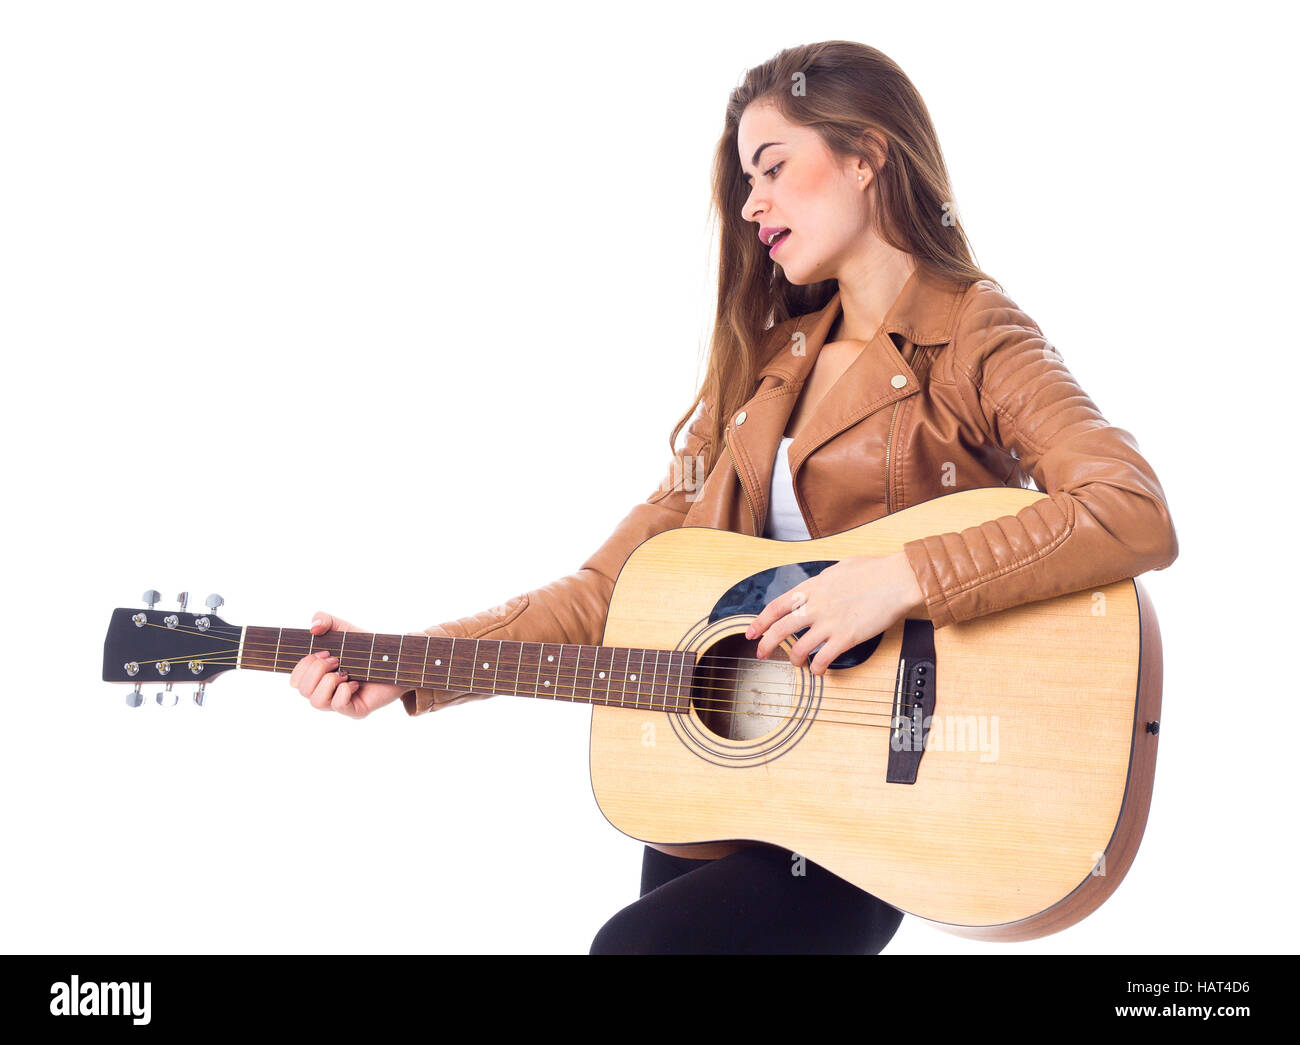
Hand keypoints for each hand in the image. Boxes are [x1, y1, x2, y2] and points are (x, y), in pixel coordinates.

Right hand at [287, 611, 407, 718]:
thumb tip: (313, 628)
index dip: (304, 665)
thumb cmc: (365, 647)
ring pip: (317, 702)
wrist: (394, 657)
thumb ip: (324, 620)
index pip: (295, 681)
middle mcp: (325, 693)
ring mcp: (339, 703)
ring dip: (329, 681)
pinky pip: (338, 705)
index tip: (324, 652)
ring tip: (345, 672)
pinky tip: (356, 683)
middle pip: (302, 690)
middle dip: (317, 670)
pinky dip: (344, 690)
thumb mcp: (342, 628)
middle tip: (337, 660)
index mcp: (317, 677)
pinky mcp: (355, 711)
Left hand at [743, 551, 926, 674]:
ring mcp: (830, 623)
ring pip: (799, 648)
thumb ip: (822, 581)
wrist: (897, 579)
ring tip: (795, 663)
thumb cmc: (873, 571)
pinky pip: (824, 659)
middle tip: (760, 654)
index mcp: (812, 588)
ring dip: (793, 659)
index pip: (776, 606)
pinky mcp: (846, 637)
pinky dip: (817, 669)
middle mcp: (816, 606)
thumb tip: (816, 588)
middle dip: (766, 645)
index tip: (751, 632)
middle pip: (780, 630)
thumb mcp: (838, 568)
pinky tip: (818, 670)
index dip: (759, 622)